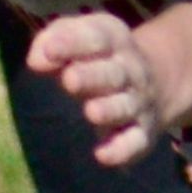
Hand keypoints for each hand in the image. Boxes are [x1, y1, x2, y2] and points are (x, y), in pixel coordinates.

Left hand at [26, 8, 176, 165]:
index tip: (50, 50)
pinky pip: (135, 142)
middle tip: (70, 80)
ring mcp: (137, 102)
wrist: (156, 81)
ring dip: (109, 110)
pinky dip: (122, 150)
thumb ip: (52, 41)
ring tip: (91, 112)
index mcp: (114, 41)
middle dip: (92, 76)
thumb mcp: (78, 37)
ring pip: (124, 107)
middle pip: (112, 73)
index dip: (73, 43)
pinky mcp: (142, 133)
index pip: (96, 38)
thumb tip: (35, 61)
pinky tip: (102, 155)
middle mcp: (130, 71)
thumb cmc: (98, 57)